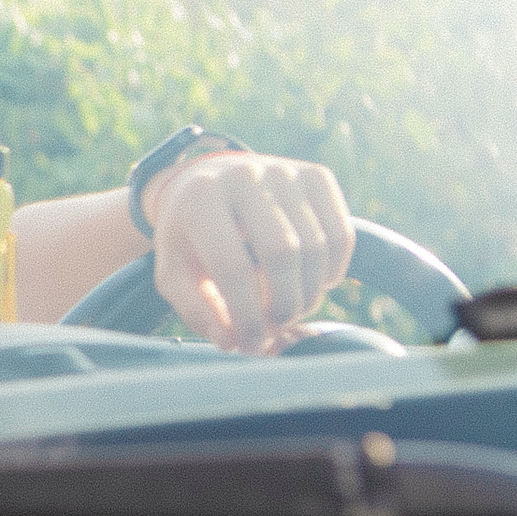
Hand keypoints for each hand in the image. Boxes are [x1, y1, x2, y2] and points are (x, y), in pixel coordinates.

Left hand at [147, 154, 352, 352]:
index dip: (246, 315)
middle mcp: (244, 176)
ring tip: (288, 309)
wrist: (207, 182)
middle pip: (282, 254)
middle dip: (284, 305)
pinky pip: (341, 234)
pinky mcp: (316, 175)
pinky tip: (313, 283)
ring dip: (309, 293)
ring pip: (316, 247)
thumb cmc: (190, 236)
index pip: (232, 267)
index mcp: (200, 199)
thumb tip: (232, 342)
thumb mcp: (175, 272)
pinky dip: (334, 270)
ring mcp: (284, 171)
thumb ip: (197, 310)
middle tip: (274, 327)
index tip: (250, 344)